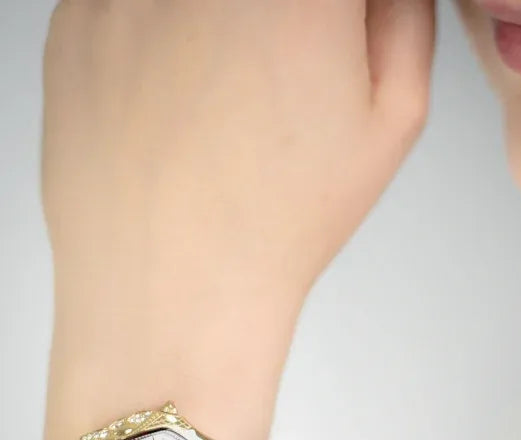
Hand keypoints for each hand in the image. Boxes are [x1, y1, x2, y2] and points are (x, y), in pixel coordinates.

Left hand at [41, 0, 436, 439]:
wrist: (174, 289)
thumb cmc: (276, 223)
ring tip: (227, 97)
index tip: (333, 36)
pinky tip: (179, 104)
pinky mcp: (73, 21)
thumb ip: (405, 19)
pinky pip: (136, 2)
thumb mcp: (393, 120)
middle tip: (285, 68)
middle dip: (282, 19)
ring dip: (220, 26)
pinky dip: (162, 36)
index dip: (335, 15)